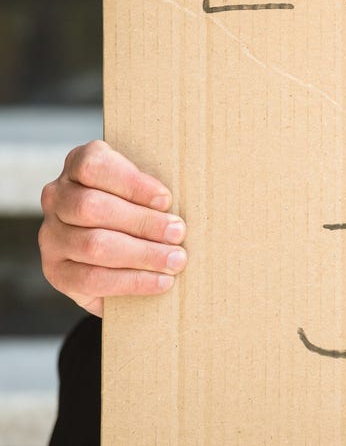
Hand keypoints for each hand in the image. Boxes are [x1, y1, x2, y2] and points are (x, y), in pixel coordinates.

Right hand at [38, 141, 186, 316]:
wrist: (119, 253)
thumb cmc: (142, 209)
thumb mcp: (145, 190)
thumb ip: (155, 191)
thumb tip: (191, 200)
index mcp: (78, 166)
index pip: (93, 166)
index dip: (131, 183)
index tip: (166, 199)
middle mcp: (57, 197)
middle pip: (92, 207)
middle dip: (143, 222)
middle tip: (179, 233)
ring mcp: (52, 235)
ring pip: (93, 244)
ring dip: (142, 254)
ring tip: (176, 260)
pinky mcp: (56, 271)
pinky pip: (91, 278)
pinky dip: (131, 281)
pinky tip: (160, 281)